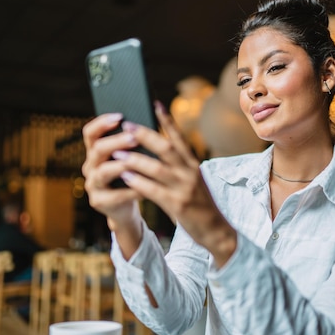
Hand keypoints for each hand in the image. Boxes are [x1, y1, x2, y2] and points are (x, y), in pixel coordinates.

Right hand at [81, 113, 143, 255]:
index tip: (119, 116)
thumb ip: (132, 145)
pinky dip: (131, 190)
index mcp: (95, 152)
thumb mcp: (129, 158)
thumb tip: (147, 126)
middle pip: (97, 150)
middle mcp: (90, 167)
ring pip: (103, 172)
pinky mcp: (99, 202)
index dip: (102, 123)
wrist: (126, 206)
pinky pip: (115, 195)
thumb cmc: (131, 176)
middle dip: (116, 142)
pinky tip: (146, 187)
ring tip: (137, 161)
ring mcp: (92, 185)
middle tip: (133, 138)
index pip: (90, 133)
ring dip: (121, 165)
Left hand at [113, 102, 236, 265]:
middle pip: (166, 148)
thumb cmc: (200, 205)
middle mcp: (190, 172)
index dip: (167, 120)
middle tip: (127, 125)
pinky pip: (154, 190)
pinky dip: (138, 182)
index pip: (179, 137)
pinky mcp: (178, 205)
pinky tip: (125, 177)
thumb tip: (157, 149)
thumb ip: (178, 166)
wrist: (216, 231)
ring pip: (157, 168)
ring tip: (117, 153)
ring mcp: (185, 188)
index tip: (155, 103)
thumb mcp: (194, 180)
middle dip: (145, 136)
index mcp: (193, 164)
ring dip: (135, 160)